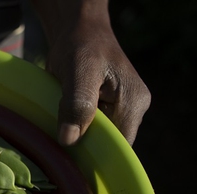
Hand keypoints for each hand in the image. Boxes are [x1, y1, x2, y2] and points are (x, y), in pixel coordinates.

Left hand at [44, 17, 150, 145]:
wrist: (77, 31)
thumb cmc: (79, 46)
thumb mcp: (77, 72)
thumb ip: (76, 104)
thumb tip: (70, 141)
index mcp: (134, 102)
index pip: (120, 146)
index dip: (98, 157)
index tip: (73, 160)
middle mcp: (134, 108)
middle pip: (111, 145)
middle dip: (88, 148)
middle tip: (62, 145)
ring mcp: (123, 108)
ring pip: (102, 138)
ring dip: (82, 139)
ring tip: (62, 132)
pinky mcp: (110, 108)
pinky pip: (96, 129)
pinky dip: (80, 130)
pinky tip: (65, 125)